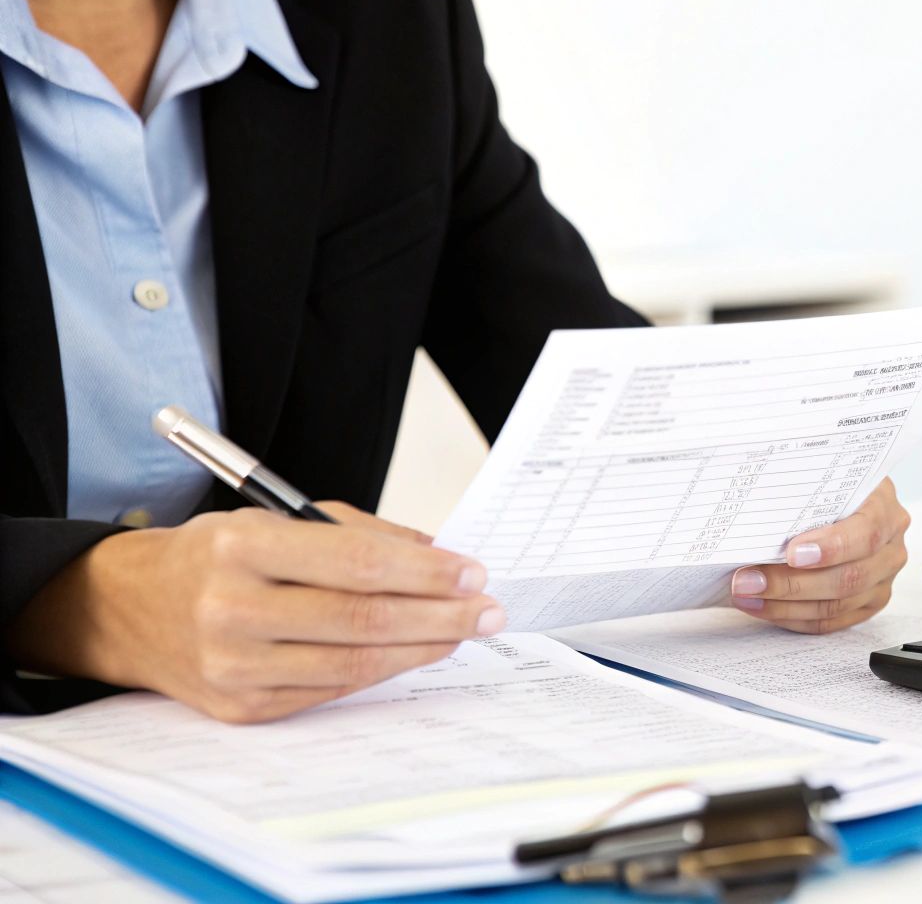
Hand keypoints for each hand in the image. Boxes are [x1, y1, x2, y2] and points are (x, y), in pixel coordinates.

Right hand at [6, 503, 503, 722]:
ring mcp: (234, 667)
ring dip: (422, 649)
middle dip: (441, 615)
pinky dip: (381, 670)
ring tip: (463, 631)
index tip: (473, 572)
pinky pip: (331, 689)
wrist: (129, 609)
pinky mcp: (241, 708)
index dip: (426, 572)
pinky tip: (413, 653)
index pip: (358, 564)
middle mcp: (232, 610)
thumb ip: (360, 533)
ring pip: (355, 663)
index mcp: (241, 548)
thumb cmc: (216, 557)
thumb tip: (439, 556)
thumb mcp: (275, 519)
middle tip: (488, 609)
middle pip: (364, 619)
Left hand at [727, 478, 909, 633]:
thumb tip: (754, 496)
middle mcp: (891, 546)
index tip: (791, 553)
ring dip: (785, 604)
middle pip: (849, 576)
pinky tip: (764, 607)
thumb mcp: (821, 471)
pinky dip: (794, 617)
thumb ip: (800, 482)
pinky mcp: (869, 602)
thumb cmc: (825, 485)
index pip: (865, 532)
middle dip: (792, 583)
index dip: (831, 547)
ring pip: (837, 604)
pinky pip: (832, 620)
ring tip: (746, 594)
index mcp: (884, 507)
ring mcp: (883, 577)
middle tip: (748, 580)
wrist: (844, 500)